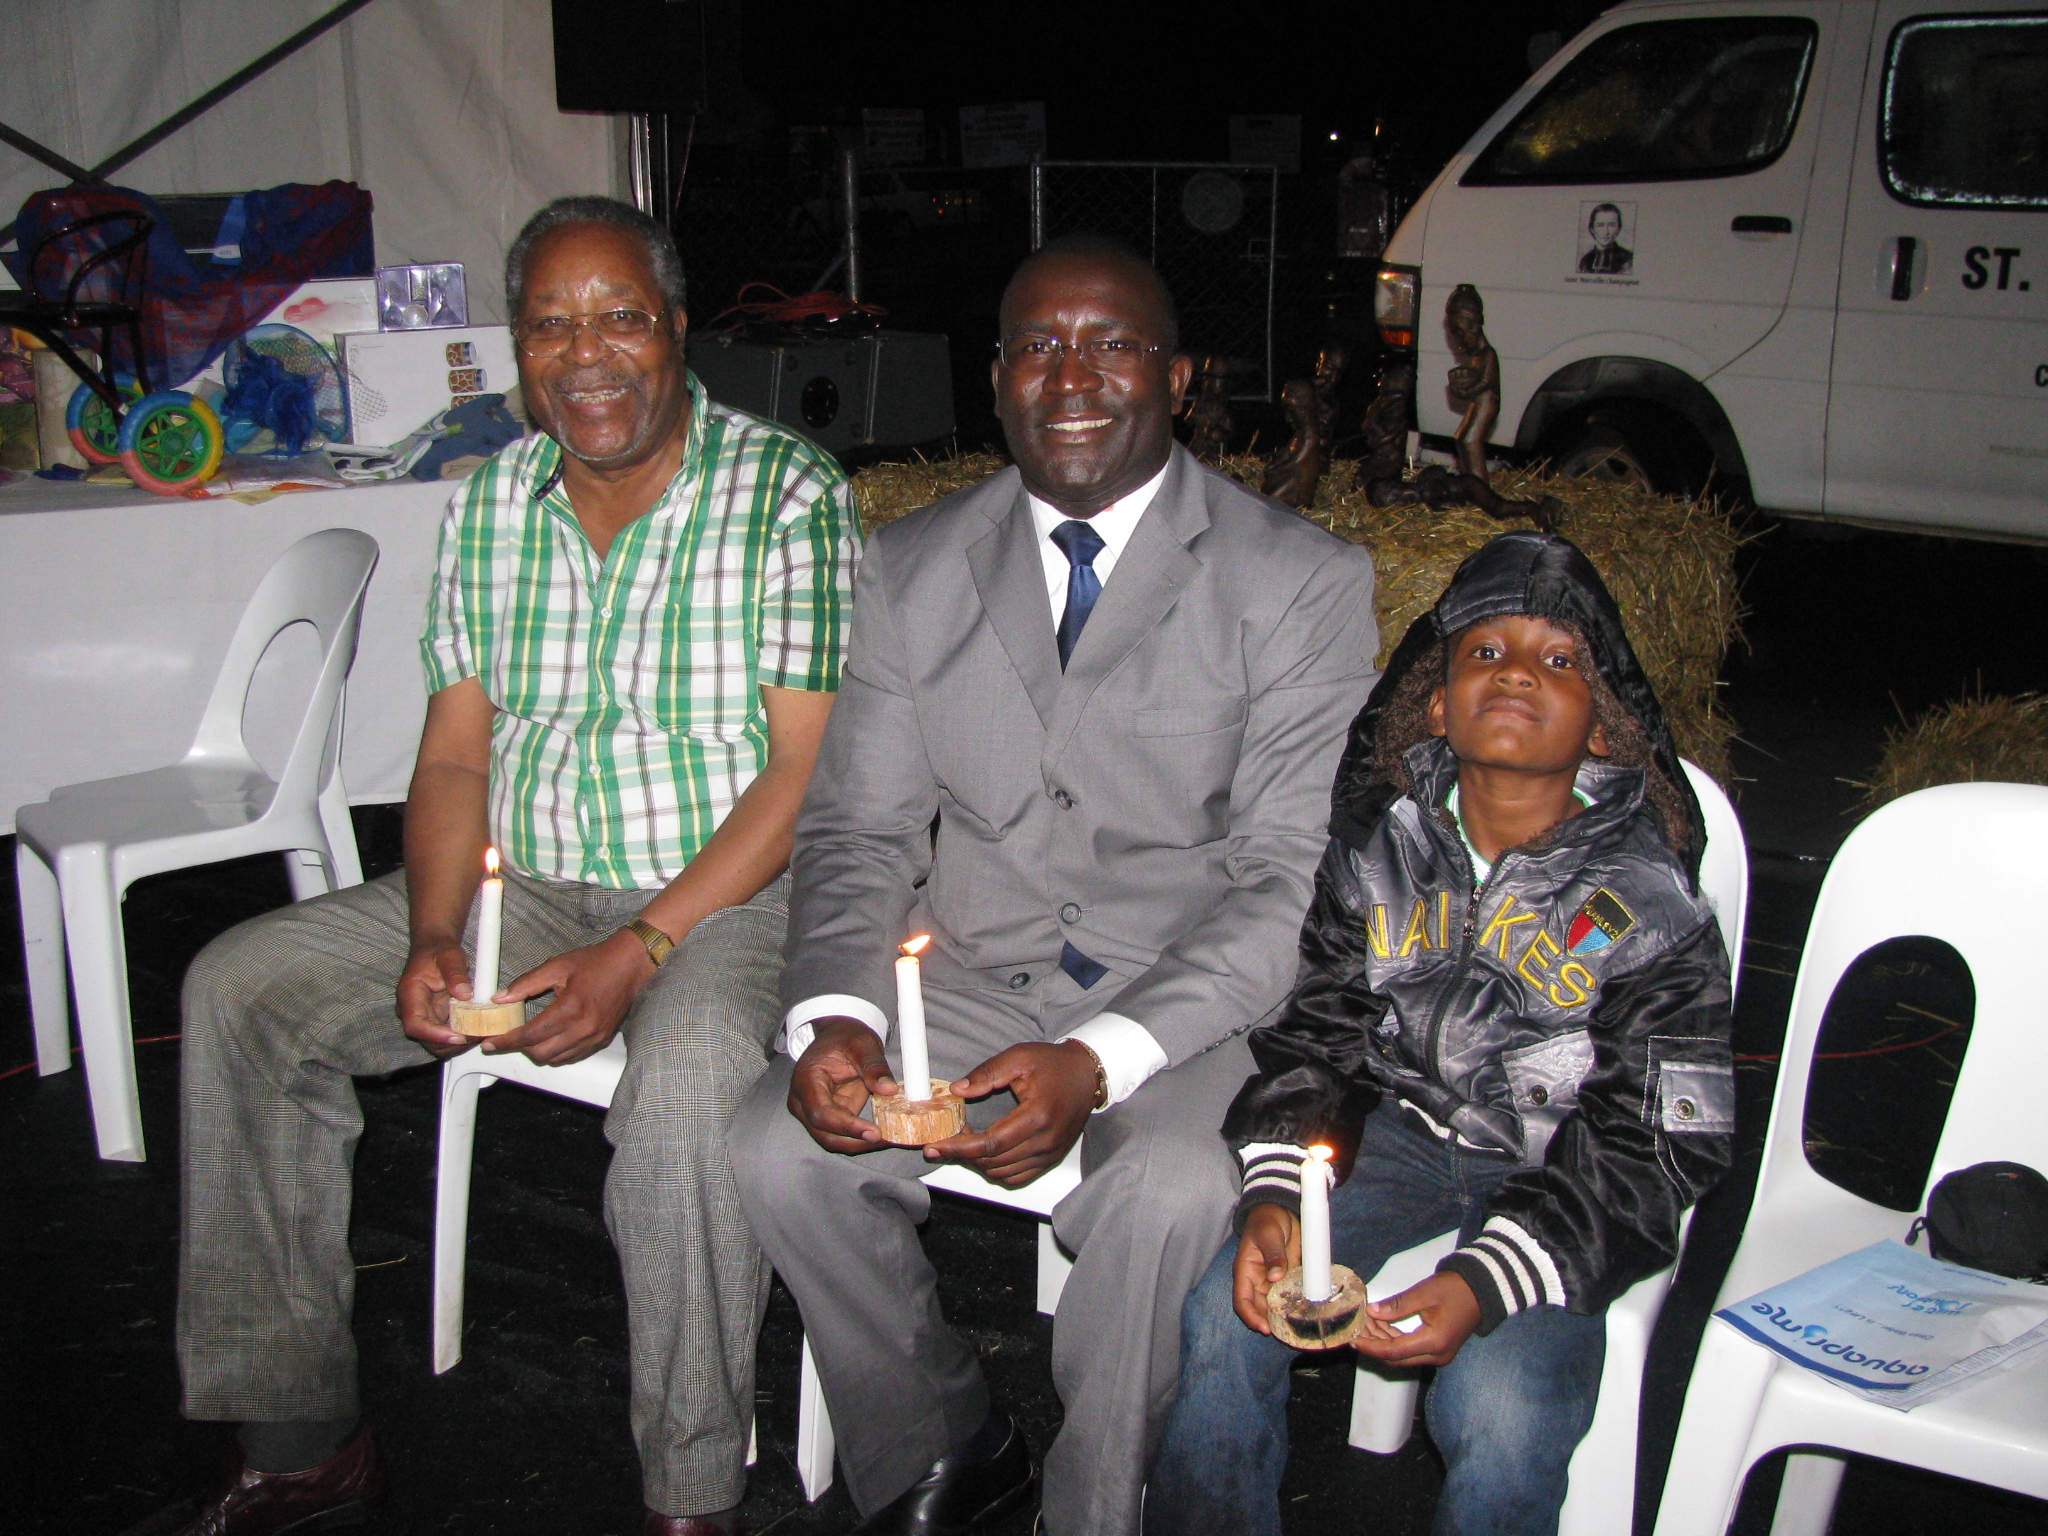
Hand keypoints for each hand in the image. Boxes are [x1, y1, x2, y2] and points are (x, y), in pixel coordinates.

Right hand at [396, 938, 480, 1057]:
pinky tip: (477, 1031)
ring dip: (456, 1044)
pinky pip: (445, 1035)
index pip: (415, 1025)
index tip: (458, 1037)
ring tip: (479, 1034)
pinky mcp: (435, 1019)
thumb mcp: (449, 956)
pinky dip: (460, 1037)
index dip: (435, 1035)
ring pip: (435, 1042)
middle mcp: (412, 1010)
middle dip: (450, 1043)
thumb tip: (464, 995)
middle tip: (476, 1036)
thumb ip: (455, 974)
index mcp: (410, 995)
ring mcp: (424, 1017)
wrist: (435, 949)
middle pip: (426, 1039)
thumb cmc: (439, 951)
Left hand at [481, 929, 654, 1066]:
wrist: (630, 965)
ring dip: (538, 1052)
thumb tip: (500, 998)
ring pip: (555, 1059)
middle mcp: (583, 1028)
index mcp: (570, 1008)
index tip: (490, 1043)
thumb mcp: (557, 965)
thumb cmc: (595, 962)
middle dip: (520, 1048)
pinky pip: (572, 1057)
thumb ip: (526, 983)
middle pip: (540, 1053)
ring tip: (530, 1037)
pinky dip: (557, 1053)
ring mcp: (594, 1037)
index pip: (530, 1035)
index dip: (506, 1041)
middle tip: (509, 1037)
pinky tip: (551, 1039)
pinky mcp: (602, 1040)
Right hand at [788, 1017, 894, 1153]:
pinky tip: (881, 1135)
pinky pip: (841, 1135)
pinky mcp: (827, 1117)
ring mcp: (812, 1112)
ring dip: (859, 1144)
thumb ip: (874, 1067)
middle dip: (855, 1141)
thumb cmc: (845, 1037)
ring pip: (832, 1140)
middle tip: (886, 1139)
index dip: (847, 1127)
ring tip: (887, 1139)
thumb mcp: (862, 1044)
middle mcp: (803, 1101)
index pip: (821, 1113)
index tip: (874, 1132)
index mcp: (807, 1080)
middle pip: (824, 1134)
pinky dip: (860, 1138)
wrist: (837, 1036)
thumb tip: (889, 1090)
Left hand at [925, 1040, 1097, 1187]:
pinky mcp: (1051, 1158)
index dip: (959, 1147)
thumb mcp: (1019, 1057)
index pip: (990, 1143)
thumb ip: (987, 1073)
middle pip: (994, 1162)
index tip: (936, 1146)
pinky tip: (986, 1155)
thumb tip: (958, 1090)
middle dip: (963, 1154)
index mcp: (1037, 1115)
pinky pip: (1018, 1177)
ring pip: (1003, 1173)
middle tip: (946, 1138)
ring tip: (965, 1143)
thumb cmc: (1055, 1064)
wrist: (1087, 1074)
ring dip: (978, 1163)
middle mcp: (1046, 1140)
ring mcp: (1050, 1153)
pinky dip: (997, 1171)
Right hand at [1233, 1204, 1301, 1333]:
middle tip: (1284, 1332)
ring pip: (1274, 1305)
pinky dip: (1295, 1305)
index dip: (1250, 1316)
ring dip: (1282, 1316)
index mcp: (1246, 1271)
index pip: (1242, 1300)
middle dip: (1268, 1322)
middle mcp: (1258, 1280)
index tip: (1264, 1328)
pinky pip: (1289, 1295)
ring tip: (1295, 1327)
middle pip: (1259, 1308)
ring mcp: (1273, 1280)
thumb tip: (1275, 1276)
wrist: (1280, 1210)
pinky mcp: (1287, 1278)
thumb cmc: (1267, 1220)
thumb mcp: (1268, 1234)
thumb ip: (1272, 1254)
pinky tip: (1306, 1312)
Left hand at [1352, 1271, 1481, 1367]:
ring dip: (1383, 1341)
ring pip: (1403, 1355)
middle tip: (1356, 1328)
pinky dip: (1395, 1339)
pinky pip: (1411, 1350)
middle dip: (1374, 1344)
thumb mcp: (1424, 1293)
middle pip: (1396, 1358)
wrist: (1481, 1290)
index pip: (1393, 1351)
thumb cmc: (1455, 1289)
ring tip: (1366, 1322)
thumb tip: (1372, 1313)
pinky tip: (1381, 1325)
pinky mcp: (1439, 1350)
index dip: (1370, 1346)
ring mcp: (1439, 1355)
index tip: (1353, 1339)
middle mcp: (1437, 1355)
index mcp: (1433, 1343)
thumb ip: (1397, 1306)